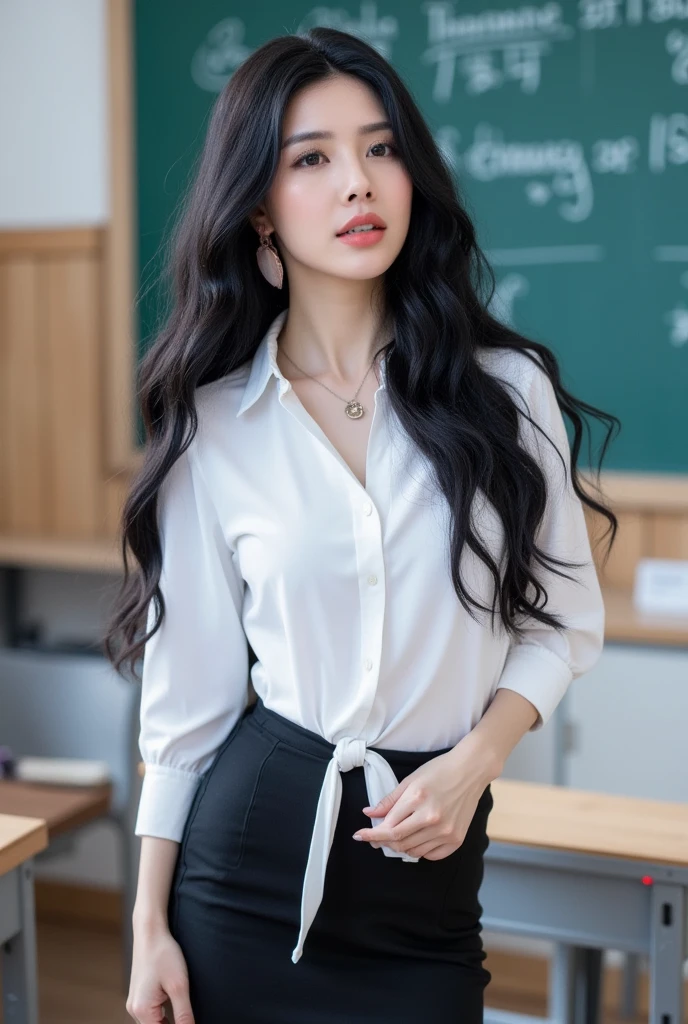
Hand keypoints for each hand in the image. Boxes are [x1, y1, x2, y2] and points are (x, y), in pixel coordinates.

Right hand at [126, 921, 194, 1023]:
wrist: (150, 931)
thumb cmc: (164, 954)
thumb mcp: (179, 986)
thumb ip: (184, 1014)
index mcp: (142, 1010)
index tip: (188, 1022)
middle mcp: (134, 1010)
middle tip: (188, 1018)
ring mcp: (135, 1002)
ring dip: (168, 1023)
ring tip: (182, 1014)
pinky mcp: (139, 996)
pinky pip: (151, 1014)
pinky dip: (162, 1017)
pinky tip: (174, 1008)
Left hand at [353, 732, 499, 859]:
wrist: (470, 771)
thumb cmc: (439, 771)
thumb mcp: (410, 781)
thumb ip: (389, 801)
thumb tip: (368, 814)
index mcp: (417, 800)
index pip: (388, 827)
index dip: (371, 834)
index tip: (359, 836)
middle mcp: (432, 818)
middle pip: (399, 842)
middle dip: (382, 842)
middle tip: (374, 838)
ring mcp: (446, 831)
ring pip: (413, 851)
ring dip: (400, 847)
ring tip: (396, 837)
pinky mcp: (457, 839)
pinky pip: (431, 855)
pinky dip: (419, 851)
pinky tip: (416, 839)